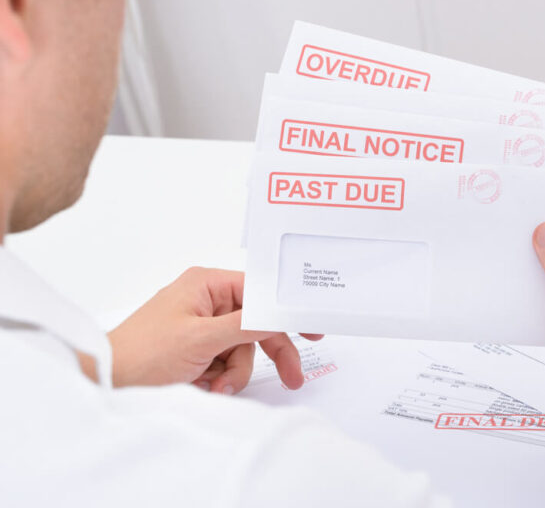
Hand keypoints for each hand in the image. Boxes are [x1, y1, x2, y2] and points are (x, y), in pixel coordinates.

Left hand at [108, 267, 321, 393]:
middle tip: (291, 376)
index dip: (286, 309)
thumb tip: (279, 315)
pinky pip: (227, 362)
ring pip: (243, 349)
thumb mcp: (200, 338)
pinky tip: (205, 385)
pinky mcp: (197, 349)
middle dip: (267, 352)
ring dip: (235, 372)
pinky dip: (221, 377)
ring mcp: (201, 326)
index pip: (260, 291)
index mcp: (206, 284)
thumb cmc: (141, 353)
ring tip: (215, 385)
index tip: (312, 327)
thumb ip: (245, 325)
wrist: (106, 384)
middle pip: (256, 324)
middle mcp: (206, 301)